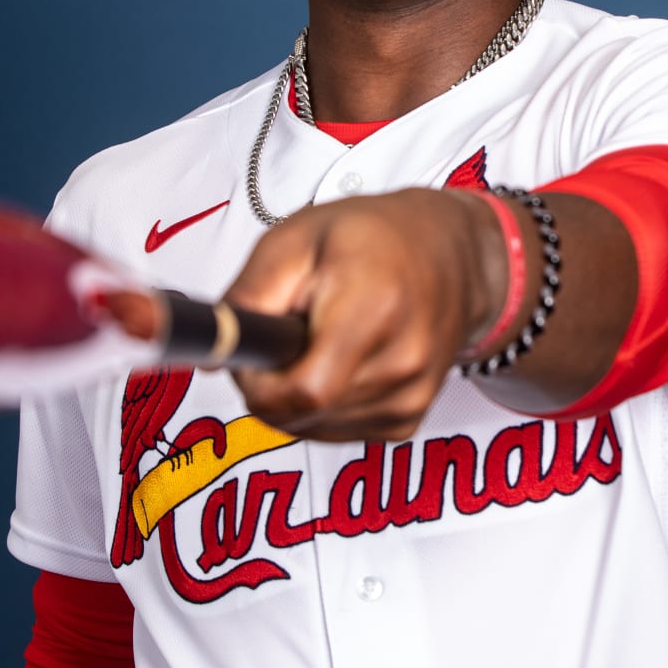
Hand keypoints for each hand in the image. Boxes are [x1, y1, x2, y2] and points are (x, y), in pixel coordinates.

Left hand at [224, 188, 504, 441]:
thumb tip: (214, 349)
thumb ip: (250, 293)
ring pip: (313, 428)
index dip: (259, 384)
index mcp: (374, 307)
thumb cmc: (375, 237)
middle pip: (300, 413)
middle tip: (277, 335)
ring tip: (314, 340)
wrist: (453, 254)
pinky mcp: (408, 419)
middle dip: (270, 384)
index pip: (302, 391)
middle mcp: (402, 361)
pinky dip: (321, 405)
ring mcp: (410, 397)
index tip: (249, 357)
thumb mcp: (297, 237)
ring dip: (294, 396)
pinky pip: (336, 431)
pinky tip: (337, 360)